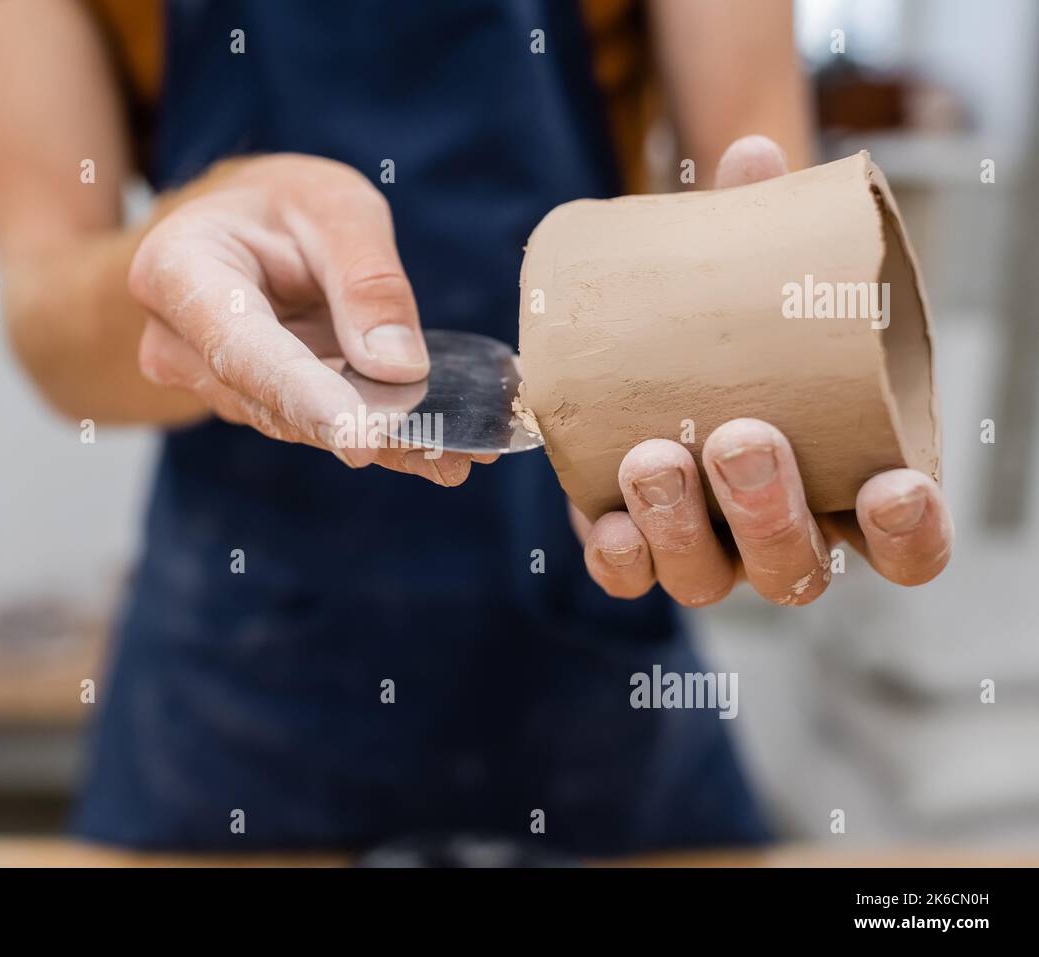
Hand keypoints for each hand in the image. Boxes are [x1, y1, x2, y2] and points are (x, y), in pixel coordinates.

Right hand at [128, 154, 488, 484]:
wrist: (244, 227)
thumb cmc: (282, 204)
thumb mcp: (334, 206)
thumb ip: (365, 277)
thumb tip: (398, 367)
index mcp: (178, 272)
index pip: (243, 350)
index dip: (306, 397)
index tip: (361, 440)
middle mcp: (180, 344)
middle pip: (274, 401)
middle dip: (362, 429)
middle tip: (444, 450)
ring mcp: (214, 384)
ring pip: (301, 425)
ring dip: (382, 443)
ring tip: (458, 454)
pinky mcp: (259, 406)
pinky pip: (320, 429)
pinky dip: (383, 440)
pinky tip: (443, 457)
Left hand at [574, 136, 952, 606]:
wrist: (637, 356)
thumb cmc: (731, 328)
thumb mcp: (750, 280)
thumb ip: (760, 227)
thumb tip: (753, 155)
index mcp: (843, 481)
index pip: (905, 541)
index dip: (909, 533)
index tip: (894, 486)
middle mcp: (780, 532)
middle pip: (797, 567)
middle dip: (771, 510)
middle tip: (744, 436)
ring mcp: (708, 550)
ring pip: (711, 580)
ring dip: (685, 527)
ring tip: (655, 455)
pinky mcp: (637, 547)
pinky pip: (631, 578)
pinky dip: (623, 558)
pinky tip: (610, 524)